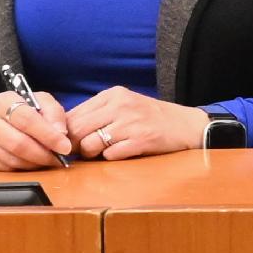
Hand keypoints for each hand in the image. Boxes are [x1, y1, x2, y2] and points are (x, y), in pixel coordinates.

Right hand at [0, 89, 75, 170]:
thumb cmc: (20, 111)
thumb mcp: (39, 102)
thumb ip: (53, 112)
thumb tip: (61, 133)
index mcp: (3, 101)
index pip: (27, 120)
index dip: (49, 136)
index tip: (65, 147)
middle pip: (18, 143)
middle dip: (43, 154)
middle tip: (58, 158)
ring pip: (12, 159)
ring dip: (35, 163)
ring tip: (48, 160)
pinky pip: (5, 168)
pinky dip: (23, 168)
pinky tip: (32, 162)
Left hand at [61, 87, 210, 161]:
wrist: (188, 125)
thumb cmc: (151, 119)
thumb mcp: (124, 107)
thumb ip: (97, 114)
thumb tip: (65, 132)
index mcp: (113, 95)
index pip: (73, 114)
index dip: (65, 133)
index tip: (68, 143)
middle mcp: (121, 105)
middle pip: (77, 130)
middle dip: (74, 145)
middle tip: (81, 152)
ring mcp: (132, 122)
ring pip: (90, 144)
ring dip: (93, 154)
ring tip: (105, 152)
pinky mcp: (142, 139)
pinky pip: (111, 155)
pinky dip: (112, 158)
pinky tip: (123, 152)